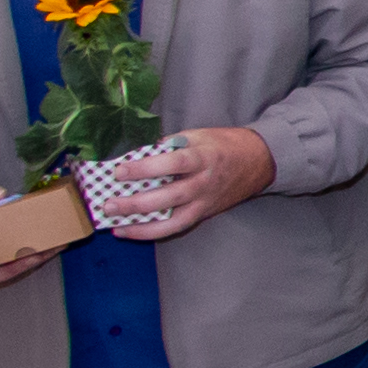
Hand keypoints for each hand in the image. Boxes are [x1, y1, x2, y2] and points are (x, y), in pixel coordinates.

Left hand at [101, 128, 276, 241]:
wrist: (258, 161)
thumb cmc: (223, 144)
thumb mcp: (198, 135)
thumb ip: (169, 145)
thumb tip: (138, 155)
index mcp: (203, 157)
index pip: (172, 164)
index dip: (145, 168)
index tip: (119, 171)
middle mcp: (204, 183)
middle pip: (169, 197)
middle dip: (137, 204)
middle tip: (109, 204)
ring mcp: (205, 202)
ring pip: (173, 221)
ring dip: (142, 226)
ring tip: (116, 226)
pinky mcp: (203, 214)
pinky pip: (176, 227)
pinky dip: (152, 232)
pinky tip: (130, 231)